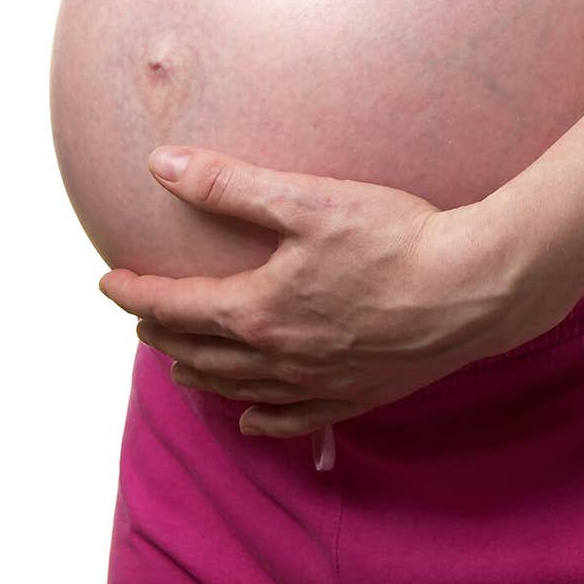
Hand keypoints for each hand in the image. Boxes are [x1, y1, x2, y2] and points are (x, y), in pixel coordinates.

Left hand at [98, 146, 541, 436]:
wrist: (474, 288)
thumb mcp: (306, 200)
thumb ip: (227, 185)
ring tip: (179, 364)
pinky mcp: (358, 394)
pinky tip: (252, 417)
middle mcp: (279, 357)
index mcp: (258, 310)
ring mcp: (319, 382)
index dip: (135, 294)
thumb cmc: (394, 239)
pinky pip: (294, 417)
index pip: (175, 306)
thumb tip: (160, 165)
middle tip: (142, 315)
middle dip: (162, 332)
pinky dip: (263, 417)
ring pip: (238, 386)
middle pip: (199, 351)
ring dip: (199, 372)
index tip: (109, 282)